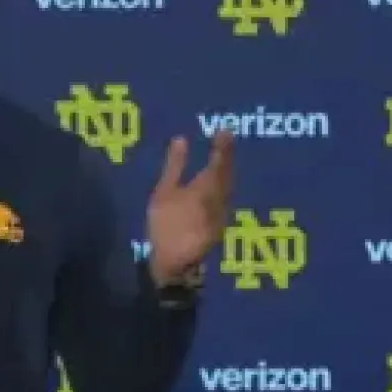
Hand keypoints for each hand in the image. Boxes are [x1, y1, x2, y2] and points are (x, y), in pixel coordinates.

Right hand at [146, 131, 234, 285]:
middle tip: (225, 140)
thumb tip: (181, 139)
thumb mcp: (164, 192)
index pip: (220, 160)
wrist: (174, 262)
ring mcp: (223, 213)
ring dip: (226, 171)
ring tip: (221, 159)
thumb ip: (174, 165)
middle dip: (227, 157)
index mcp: (207, 186)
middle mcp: (221, 197)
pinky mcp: (219, 225)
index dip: (223, 145)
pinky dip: (222, 186)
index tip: (225, 130)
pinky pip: (224, 198)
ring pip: (228, 186)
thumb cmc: (166, 224)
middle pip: (228, 174)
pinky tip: (216, 185)